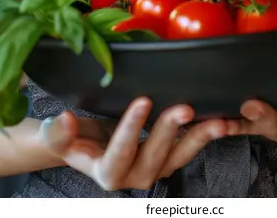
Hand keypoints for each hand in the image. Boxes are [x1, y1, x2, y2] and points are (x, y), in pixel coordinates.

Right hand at [38, 97, 227, 190]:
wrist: (83, 145)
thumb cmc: (70, 139)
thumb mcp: (55, 137)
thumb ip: (58, 133)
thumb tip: (66, 120)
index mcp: (106, 173)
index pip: (119, 154)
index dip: (131, 129)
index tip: (142, 101)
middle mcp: (133, 177)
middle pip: (154, 157)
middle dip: (170, 132)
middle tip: (184, 107)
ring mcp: (153, 169)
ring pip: (178, 157)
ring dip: (198, 139)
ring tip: (218, 122)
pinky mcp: (166, 157)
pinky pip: (187, 149)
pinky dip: (203, 135)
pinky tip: (220, 120)